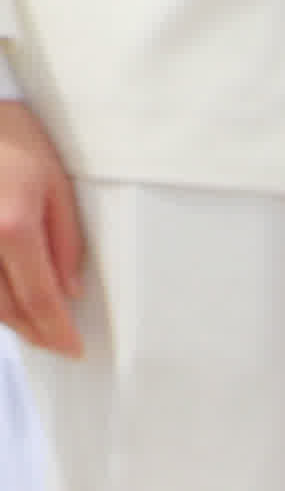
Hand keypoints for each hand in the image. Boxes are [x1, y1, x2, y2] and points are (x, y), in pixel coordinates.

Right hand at [0, 107, 82, 359]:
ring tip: (33, 326)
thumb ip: (66, 242)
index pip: (39, 297)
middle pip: (4, 306)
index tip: (73, 350)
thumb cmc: (16, 140)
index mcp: (13, 226)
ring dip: (8, 319)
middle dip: (33, 332)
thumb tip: (69, 292)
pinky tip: (7, 300)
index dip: (57, 331)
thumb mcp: (57, 185)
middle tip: (56, 344)